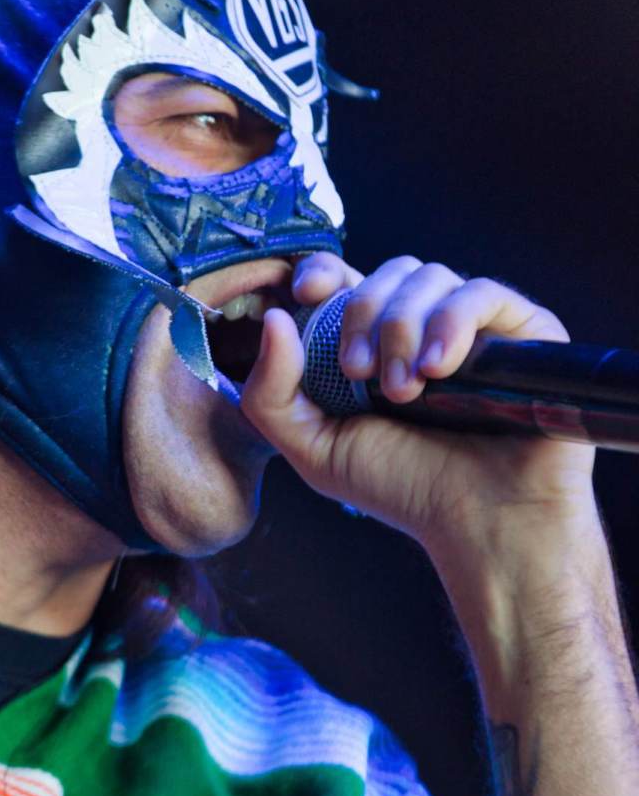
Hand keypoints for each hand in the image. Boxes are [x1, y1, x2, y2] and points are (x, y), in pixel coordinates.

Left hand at [241, 253, 600, 611]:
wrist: (483, 524)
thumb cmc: (403, 488)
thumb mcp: (314, 448)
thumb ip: (271, 392)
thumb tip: (273, 318)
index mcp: (374, 342)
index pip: (346, 278)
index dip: (322, 271)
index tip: (308, 294)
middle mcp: (425, 326)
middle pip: (386, 273)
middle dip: (362, 315)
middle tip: (359, 374)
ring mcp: (475, 325)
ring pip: (430, 277)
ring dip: (403, 326)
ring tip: (404, 390)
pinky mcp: (523, 329)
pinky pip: (481, 293)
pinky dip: (452, 322)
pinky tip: (440, 369)